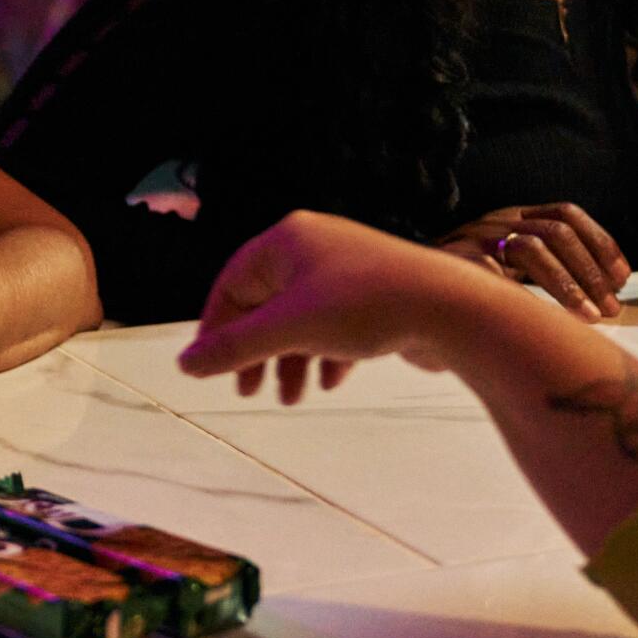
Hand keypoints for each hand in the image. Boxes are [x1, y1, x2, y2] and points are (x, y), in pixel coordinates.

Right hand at [178, 211, 495, 399]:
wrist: (453, 310)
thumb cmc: (365, 308)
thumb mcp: (289, 329)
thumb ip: (233, 347)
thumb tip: (184, 364)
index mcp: (287, 239)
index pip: (232, 282)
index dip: (217, 327)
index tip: (210, 368)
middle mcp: (315, 247)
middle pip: (266, 303)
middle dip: (257, 351)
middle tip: (249, 392)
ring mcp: (348, 270)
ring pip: (301, 319)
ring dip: (291, 360)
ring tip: (292, 398)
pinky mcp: (377, 295)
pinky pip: (335, 325)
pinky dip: (325, 354)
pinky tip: (331, 382)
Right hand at [435, 202, 630, 319]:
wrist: (404, 297)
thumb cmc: (464, 291)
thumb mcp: (509, 271)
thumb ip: (544, 272)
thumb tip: (605, 295)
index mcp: (512, 217)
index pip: (565, 213)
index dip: (601, 242)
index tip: (622, 278)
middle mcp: (494, 221)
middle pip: (556, 231)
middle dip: (590, 270)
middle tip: (610, 308)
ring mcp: (471, 238)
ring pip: (531, 247)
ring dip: (567, 284)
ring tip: (588, 318)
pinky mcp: (453, 262)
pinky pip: (498, 274)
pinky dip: (526, 296)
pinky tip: (540, 320)